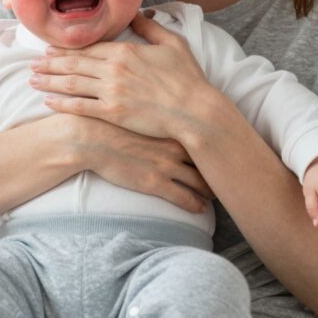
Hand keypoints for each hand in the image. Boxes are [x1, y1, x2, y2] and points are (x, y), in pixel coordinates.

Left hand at [30, 13, 216, 142]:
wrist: (194, 110)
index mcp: (126, 51)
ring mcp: (111, 91)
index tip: (51, 50)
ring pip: (72, 83)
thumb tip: (137, 14)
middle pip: (75, 64)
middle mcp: (114, 69)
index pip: (89, 48)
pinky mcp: (113, 112)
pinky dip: (62, 103)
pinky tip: (48, 101)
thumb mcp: (173, 44)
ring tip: (32, 80)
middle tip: (33, 64)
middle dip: (51, 64)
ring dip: (50, 81)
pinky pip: (81, 106)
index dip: (67, 49)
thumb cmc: (188, 78)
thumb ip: (151, 28)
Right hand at [63, 114, 214, 213]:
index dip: (215, 145)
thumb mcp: (136, 109)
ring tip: (216, 195)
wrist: (89, 137)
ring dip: (211, 190)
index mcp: (171, 126)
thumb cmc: (108, 120)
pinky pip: (184, 198)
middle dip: (218, 169)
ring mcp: (166, 166)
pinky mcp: (155, 184)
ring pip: (200, 181)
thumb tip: (161, 108)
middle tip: (228, 175)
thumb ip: (153, 111)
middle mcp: (174, 146)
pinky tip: (201, 208)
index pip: (203, 137)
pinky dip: (196, 204)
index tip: (224, 149)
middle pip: (207, 160)